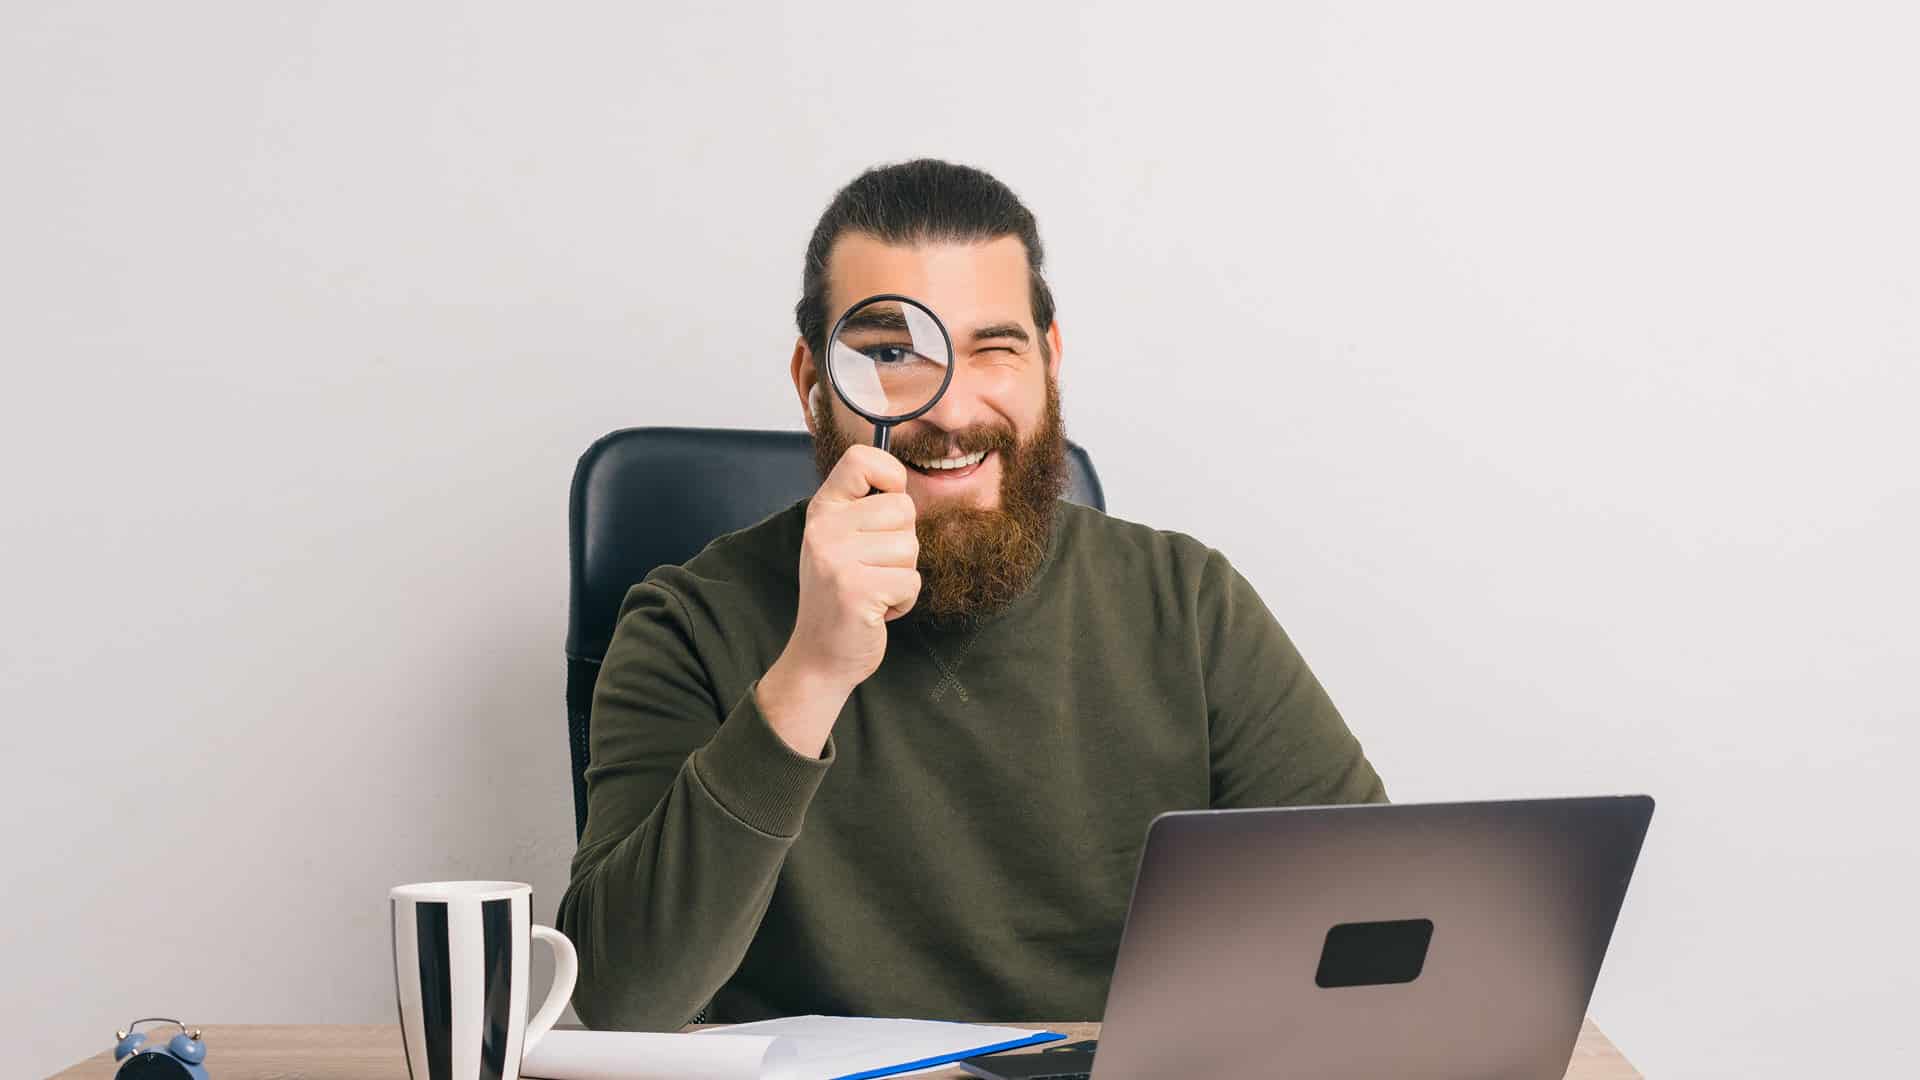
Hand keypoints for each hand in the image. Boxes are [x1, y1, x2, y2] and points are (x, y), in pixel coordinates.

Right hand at [758, 445, 919, 756]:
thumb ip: (866, 510)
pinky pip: (911, 581)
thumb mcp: (842, 541)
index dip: (890, 476)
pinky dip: (904, 601)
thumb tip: (904, 482)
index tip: (888, 503)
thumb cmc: (842, 595)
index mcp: (823, 510)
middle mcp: (824, 530)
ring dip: (903, 575)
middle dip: (903, 543)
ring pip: (910, 547)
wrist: (820, 655)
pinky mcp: (856, 591)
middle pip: (903, 508)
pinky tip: (877, 610)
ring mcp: (837, 560)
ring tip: (874, 589)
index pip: (862, 460)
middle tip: (874, 568)